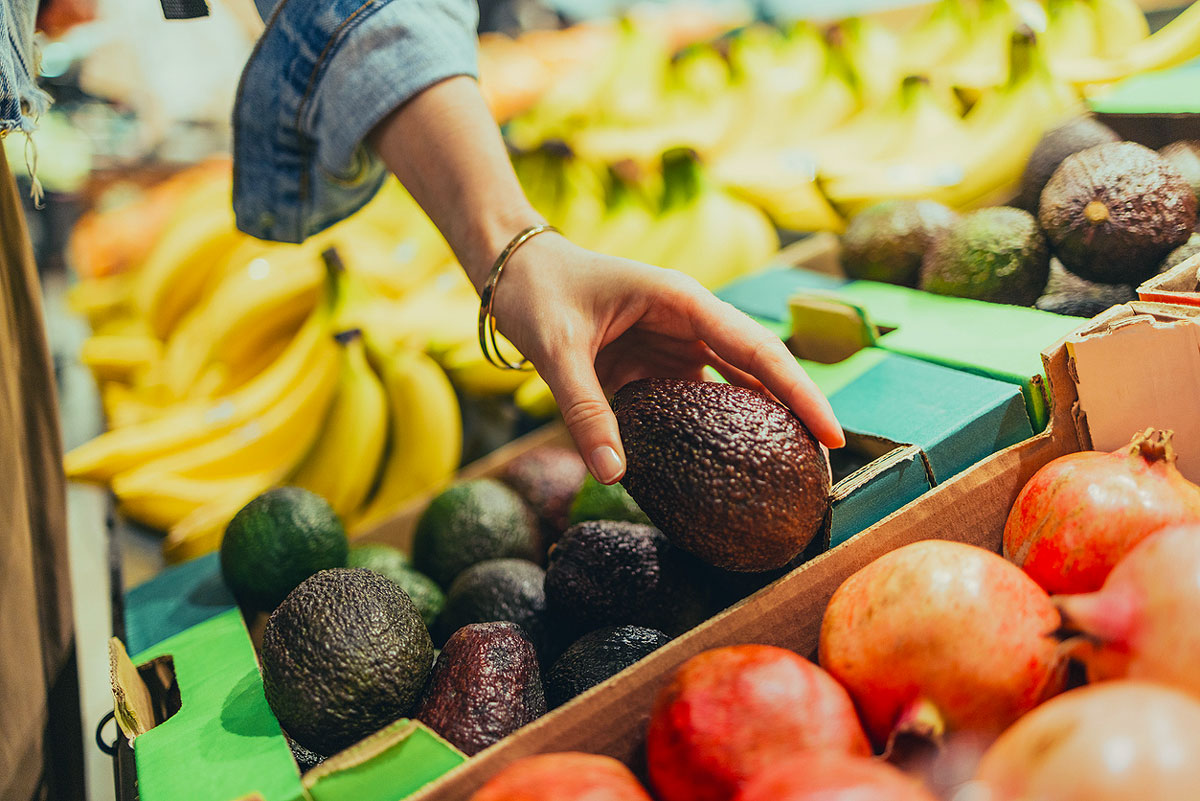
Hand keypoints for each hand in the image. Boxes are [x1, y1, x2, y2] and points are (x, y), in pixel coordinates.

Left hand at [492, 233, 844, 483]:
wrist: (513, 270)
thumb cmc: (538, 290)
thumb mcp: (557, 349)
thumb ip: (583, 410)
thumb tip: (613, 476)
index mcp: (682, 301)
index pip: (758, 350)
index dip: (800, 393)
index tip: (832, 435)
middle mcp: (689, 321)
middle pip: (758, 371)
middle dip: (795, 414)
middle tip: (827, 468)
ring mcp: (675, 344)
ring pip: (732, 389)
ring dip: (759, 425)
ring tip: (790, 474)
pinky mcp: (656, 364)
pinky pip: (694, 402)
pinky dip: (712, 431)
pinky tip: (728, 467)